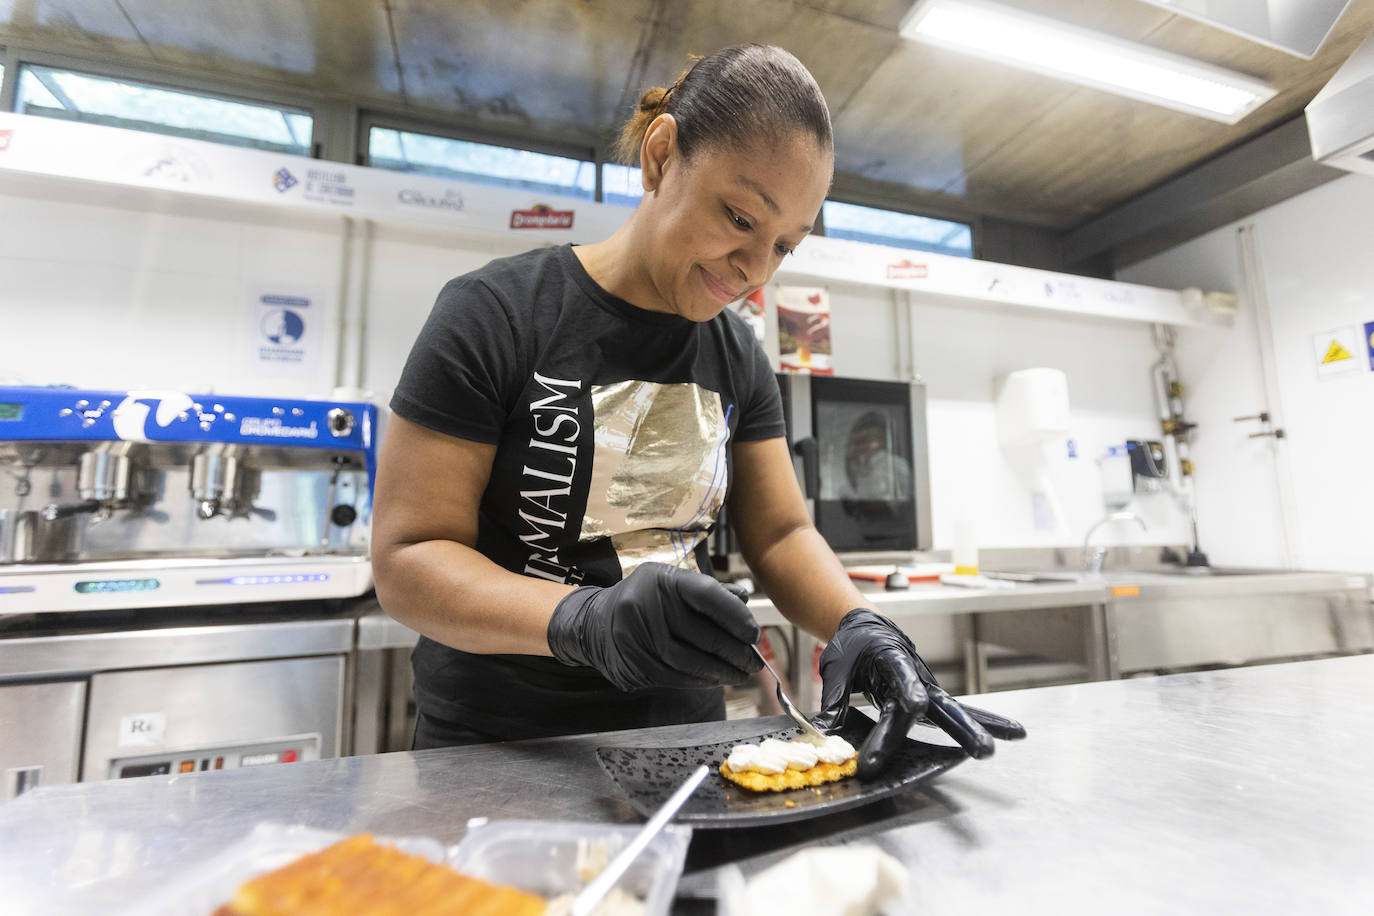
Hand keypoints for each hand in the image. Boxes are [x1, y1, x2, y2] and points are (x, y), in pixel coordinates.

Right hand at [547, 563, 763, 690]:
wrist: (594, 623)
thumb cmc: (644, 600)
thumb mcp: (671, 583)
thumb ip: (708, 592)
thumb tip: (744, 604)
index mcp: (661, 579)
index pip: (707, 595)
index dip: (735, 616)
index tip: (754, 634)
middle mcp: (646, 605)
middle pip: (702, 634)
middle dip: (735, 652)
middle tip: (754, 662)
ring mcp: (637, 637)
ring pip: (690, 661)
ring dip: (721, 672)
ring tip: (740, 674)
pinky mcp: (633, 663)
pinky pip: (675, 676)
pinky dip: (700, 680)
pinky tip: (715, 679)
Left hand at [813, 609, 1025, 777]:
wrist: (866, 628)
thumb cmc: (852, 646)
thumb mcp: (836, 667)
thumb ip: (834, 698)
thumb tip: (825, 730)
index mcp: (892, 660)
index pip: (902, 684)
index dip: (905, 702)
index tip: (913, 713)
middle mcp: (917, 677)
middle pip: (940, 706)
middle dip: (960, 729)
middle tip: (981, 751)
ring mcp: (928, 689)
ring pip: (954, 712)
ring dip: (977, 730)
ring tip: (997, 749)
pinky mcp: (931, 699)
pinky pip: (958, 712)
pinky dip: (987, 721)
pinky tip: (1014, 733)